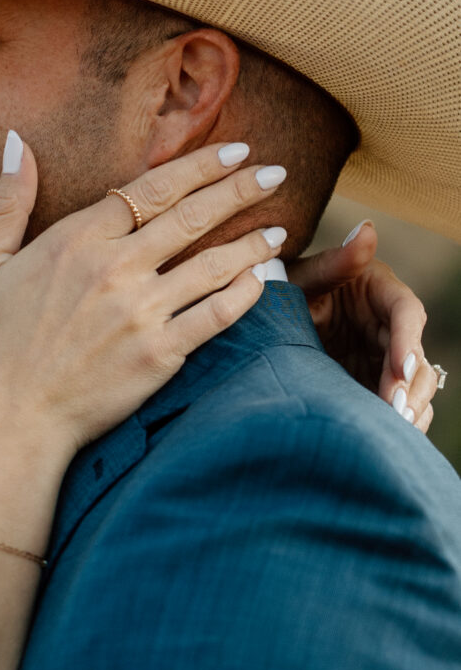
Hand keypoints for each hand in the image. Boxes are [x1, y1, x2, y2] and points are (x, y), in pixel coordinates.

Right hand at [0, 138, 286, 458]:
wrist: (11, 421)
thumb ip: (7, 204)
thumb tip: (16, 144)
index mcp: (76, 242)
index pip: (151, 189)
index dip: (199, 166)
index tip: (235, 152)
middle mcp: (115, 270)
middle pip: (191, 216)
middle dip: (240, 189)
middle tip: (274, 172)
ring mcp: (141, 313)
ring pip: (213, 264)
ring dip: (252, 242)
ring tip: (279, 229)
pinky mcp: (160, 354)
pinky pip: (217, 316)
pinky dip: (246, 294)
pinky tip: (263, 280)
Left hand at [291, 219, 440, 429]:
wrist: (254, 327)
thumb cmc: (278, 291)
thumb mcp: (301, 277)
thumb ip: (335, 261)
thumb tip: (368, 229)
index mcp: (378, 292)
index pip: (405, 313)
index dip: (407, 341)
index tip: (401, 368)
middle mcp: (387, 326)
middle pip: (415, 357)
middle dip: (409, 386)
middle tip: (394, 412)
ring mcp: (380, 359)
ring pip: (412, 386)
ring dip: (407, 408)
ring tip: (393, 430)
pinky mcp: (369, 385)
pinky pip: (394, 406)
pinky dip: (394, 424)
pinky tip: (384, 440)